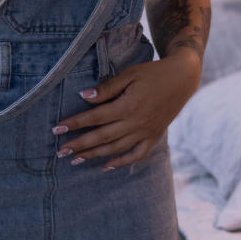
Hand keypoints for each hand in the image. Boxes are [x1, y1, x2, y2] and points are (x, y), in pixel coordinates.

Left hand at [53, 49, 200, 168]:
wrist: (183, 78)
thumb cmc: (153, 73)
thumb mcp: (130, 74)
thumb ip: (107, 88)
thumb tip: (84, 96)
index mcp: (129, 105)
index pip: (95, 117)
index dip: (75, 124)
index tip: (57, 129)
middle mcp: (136, 122)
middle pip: (102, 137)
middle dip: (79, 145)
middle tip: (60, 152)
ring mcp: (146, 132)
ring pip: (116, 148)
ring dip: (94, 155)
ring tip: (76, 160)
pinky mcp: (154, 136)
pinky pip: (137, 154)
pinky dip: (122, 162)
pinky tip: (106, 166)